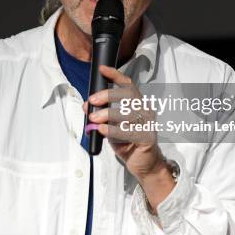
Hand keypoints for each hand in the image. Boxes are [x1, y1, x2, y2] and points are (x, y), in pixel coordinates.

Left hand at [83, 65, 168, 180]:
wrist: (144, 164)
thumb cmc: (127, 142)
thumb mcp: (111, 125)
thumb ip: (101, 115)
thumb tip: (86, 106)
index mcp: (138, 104)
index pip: (129, 85)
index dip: (116, 75)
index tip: (102, 69)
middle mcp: (145, 110)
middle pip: (128, 95)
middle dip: (108, 95)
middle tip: (92, 101)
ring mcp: (148, 124)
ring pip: (128, 114)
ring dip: (108, 114)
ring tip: (93, 119)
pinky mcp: (148, 138)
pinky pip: (129, 132)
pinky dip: (113, 130)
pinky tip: (102, 130)